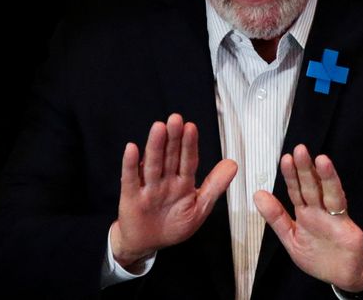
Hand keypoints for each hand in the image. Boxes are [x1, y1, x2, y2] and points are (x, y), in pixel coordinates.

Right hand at [110, 113, 236, 268]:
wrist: (147, 243)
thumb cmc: (173, 225)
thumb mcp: (199, 207)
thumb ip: (215, 185)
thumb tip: (233, 164)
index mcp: (183, 182)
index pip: (188, 160)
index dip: (190, 144)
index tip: (191, 127)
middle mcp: (165, 181)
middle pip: (170, 157)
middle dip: (173, 138)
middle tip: (176, 119)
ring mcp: (149, 188)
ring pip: (153, 164)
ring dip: (155, 146)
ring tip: (159, 128)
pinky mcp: (131, 197)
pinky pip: (130, 179)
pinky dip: (130, 165)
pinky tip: (132, 149)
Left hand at [253, 145, 362, 292]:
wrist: (342, 276)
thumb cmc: (318, 257)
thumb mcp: (291, 238)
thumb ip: (275, 218)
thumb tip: (257, 194)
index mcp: (305, 213)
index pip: (296, 190)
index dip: (291, 175)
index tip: (286, 159)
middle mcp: (319, 211)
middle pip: (311, 186)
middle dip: (305, 169)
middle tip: (300, 149)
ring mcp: (333, 217)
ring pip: (328, 192)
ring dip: (325, 176)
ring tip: (321, 160)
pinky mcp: (346, 226)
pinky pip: (340, 208)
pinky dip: (336, 195)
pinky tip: (332, 183)